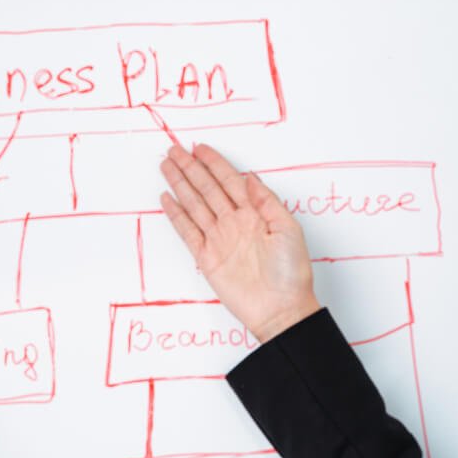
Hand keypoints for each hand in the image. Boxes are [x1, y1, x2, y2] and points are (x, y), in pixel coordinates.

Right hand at [158, 143, 320, 343]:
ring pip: (195, 204)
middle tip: (174, 150)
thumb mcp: (288, 229)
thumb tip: (250, 177)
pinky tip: (167, 199)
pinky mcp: (207, 258)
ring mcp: (220, 239)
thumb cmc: (291, 273)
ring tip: (166, 166)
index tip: (200, 148)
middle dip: (191, 168)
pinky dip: (177, 215)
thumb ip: (267, 202)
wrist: (281, 309)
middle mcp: (235, 223)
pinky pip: (188, 231)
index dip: (215, 163)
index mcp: (255, 214)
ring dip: (181, 185)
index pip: (230, 181)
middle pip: (208, 188)